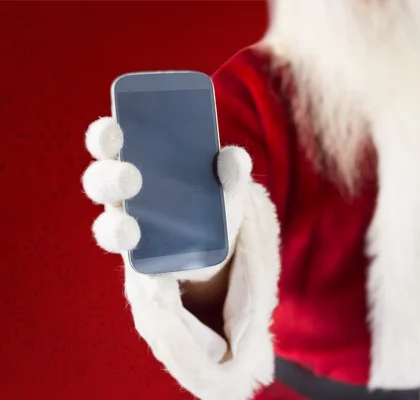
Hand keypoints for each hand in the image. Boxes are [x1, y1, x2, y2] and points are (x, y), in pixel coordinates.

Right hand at [81, 117, 251, 278]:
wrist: (219, 241)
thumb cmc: (210, 197)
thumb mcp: (226, 184)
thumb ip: (232, 170)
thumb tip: (234, 157)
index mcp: (136, 161)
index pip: (109, 143)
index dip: (104, 135)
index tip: (113, 129)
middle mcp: (123, 194)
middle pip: (100, 183)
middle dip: (109, 179)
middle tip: (131, 177)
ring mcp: (128, 229)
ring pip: (107, 227)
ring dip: (114, 228)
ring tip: (130, 229)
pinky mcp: (142, 263)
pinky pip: (137, 271)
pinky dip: (147, 280)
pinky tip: (157, 282)